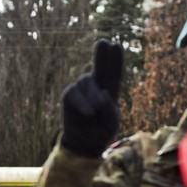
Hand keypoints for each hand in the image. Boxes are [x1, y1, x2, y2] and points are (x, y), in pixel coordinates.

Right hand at [61, 39, 123, 157]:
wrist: (83, 144)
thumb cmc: (100, 133)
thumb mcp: (112, 123)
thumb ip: (110, 109)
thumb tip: (102, 94)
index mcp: (110, 91)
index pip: (114, 74)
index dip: (115, 60)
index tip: (117, 45)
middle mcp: (96, 87)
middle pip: (99, 67)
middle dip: (101, 55)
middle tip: (103, 42)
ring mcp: (82, 91)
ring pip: (87, 80)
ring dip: (92, 95)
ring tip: (94, 112)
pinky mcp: (69, 96)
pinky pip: (74, 92)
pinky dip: (82, 102)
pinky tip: (88, 113)